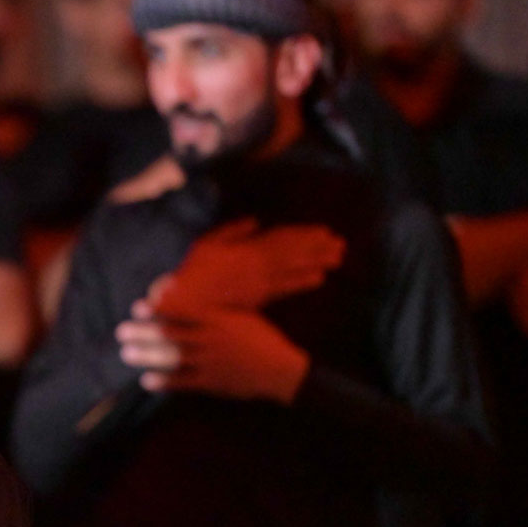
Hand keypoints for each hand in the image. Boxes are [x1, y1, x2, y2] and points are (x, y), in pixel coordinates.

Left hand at [116, 297, 309, 403]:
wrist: (280, 370)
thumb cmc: (258, 338)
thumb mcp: (240, 316)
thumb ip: (214, 310)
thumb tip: (190, 299)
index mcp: (217, 320)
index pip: (183, 312)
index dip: (158, 310)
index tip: (138, 307)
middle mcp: (210, 340)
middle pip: (171, 335)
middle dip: (144, 333)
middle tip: (121, 331)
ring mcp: (209, 362)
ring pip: (173, 357)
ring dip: (147, 356)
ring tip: (126, 353)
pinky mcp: (211, 382)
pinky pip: (183, 382)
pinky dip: (164, 381)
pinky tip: (146, 380)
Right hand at [154, 219, 344, 315]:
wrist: (186, 304)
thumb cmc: (191, 271)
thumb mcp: (206, 243)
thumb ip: (232, 231)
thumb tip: (254, 222)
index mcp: (248, 249)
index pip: (283, 239)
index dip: (306, 235)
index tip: (326, 232)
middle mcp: (259, 265)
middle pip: (295, 254)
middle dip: (319, 249)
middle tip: (341, 245)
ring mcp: (260, 283)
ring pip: (294, 270)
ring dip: (317, 263)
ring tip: (337, 259)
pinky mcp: (258, 299)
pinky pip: (285, 288)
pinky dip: (303, 282)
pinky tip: (319, 279)